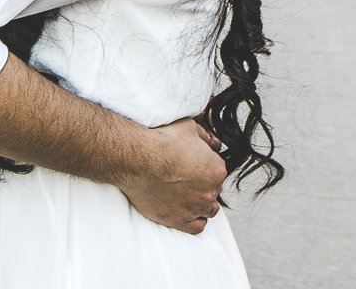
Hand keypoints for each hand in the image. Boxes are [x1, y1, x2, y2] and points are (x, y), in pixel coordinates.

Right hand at [117, 118, 226, 234]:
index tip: (192, 164)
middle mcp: (210, 192)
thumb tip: (215, 143)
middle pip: (213, 191)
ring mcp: (195, 209)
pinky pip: (197, 227)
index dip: (205, 167)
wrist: (138, 159)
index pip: (217, 172)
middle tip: (184, 177)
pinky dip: (193, 220)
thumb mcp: (189, 128)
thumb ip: (207, 137)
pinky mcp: (179, 221)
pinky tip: (185, 211)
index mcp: (216, 170)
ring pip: (208, 210)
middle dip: (202, 185)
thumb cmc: (161, 141)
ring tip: (186, 195)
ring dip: (201, 204)